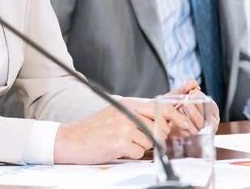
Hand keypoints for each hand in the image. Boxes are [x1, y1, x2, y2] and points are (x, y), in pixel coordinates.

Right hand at [53, 98, 187, 163]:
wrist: (74, 140)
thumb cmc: (96, 129)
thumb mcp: (117, 114)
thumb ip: (137, 114)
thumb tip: (161, 121)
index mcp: (128, 103)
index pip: (159, 106)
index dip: (175, 115)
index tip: (184, 123)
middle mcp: (127, 111)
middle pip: (159, 124)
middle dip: (158, 136)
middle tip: (142, 139)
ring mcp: (124, 126)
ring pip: (150, 140)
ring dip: (141, 146)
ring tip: (124, 143)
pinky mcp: (121, 141)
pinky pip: (139, 152)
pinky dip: (131, 154)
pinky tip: (118, 149)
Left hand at [167, 78, 219, 132]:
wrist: (164, 115)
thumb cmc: (176, 104)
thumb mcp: (180, 94)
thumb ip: (186, 87)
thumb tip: (192, 82)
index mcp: (210, 111)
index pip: (212, 107)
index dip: (204, 100)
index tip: (194, 93)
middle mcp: (209, 123)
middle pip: (208, 120)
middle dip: (197, 109)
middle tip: (186, 102)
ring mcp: (201, 132)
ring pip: (200, 127)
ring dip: (190, 117)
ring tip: (180, 108)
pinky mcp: (192, 138)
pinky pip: (192, 134)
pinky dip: (185, 126)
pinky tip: (178, 119)